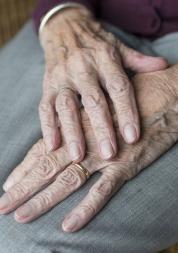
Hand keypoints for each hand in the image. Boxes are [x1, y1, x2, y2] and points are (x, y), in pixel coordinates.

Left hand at [1, 64, 177, 232]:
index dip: (25, 167)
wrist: (167, 94)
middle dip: (24, 187)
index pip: (46, 148)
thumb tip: (74, 129)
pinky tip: (69, 225)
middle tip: (2, 206)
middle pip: (48, 166)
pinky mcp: (127, 164)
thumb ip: (88, 117)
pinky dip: (86, 208)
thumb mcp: (106, 104)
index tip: (8, 184)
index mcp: (80, 126)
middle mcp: (86, 141)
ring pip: (68, 180)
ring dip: (44, 199)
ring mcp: (105, 154)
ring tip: (21, 216)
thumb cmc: (136, 97)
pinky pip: (103, 191)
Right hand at [39, 6, 167, 161]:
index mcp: (105, 59)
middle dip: (101, 128)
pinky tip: (53, 145)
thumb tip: (162, 66)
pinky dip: (48, 127)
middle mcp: (82, 68)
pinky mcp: (47, 85)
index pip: (119, 88)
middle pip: (93, 101)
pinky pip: (45, 107)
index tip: (132, 137)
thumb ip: (138, 60)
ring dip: (72, 132)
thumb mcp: (118, 47)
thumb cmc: (95, 42)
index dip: (127, 112)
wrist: (65, 27)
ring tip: (78, 156)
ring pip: (67, 106)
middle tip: (108, 153)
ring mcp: (62, 77)